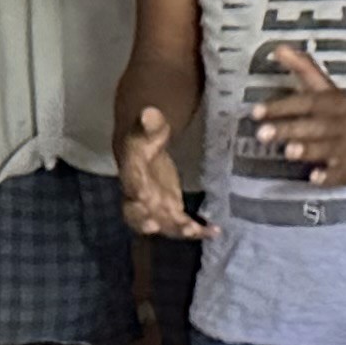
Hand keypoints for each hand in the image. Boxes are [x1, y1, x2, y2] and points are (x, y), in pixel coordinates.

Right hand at [115, 105, 206, 239]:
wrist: (144, 151)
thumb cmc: (145, 137)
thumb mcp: (148, 125)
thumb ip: (149, 122)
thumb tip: (148, 113)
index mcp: (131, 171)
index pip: (130, 181)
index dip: (135, 188)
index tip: (142, 194)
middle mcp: (138, 194)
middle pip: (135, 212)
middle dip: (143, 220)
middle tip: (154, 225)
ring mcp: (154, 206)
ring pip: (161, 223)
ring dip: (175, 229)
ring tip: (192, 231)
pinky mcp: (170, 211)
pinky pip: (181, 225)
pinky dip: (198, 230)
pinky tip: (215, 231)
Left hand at [248, 45, 345, 188]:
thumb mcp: (329, 90)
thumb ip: (304, 70)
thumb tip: (278, 47)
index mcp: (335, 103)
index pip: (307, 102)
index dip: (282, 106)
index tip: (256, 111)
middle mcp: (343, 123)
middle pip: (314, 125)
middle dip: (289, 129)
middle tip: (262, 134)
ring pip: (327, 147)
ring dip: (309, 149)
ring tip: (289, 151)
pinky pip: (341, 174)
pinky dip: (329, 176)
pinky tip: (316, 178)